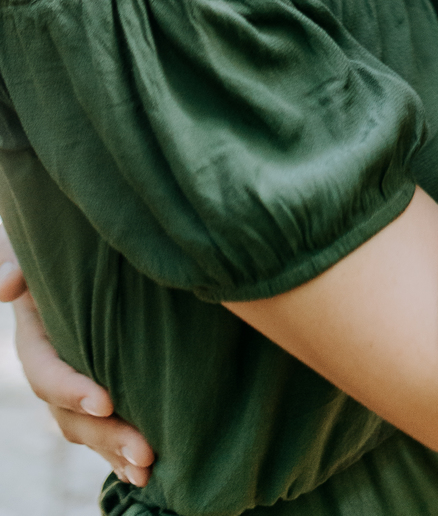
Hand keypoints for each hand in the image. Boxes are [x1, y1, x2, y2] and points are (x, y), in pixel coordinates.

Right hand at [0, 225, 154, 488]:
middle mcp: (54, 369)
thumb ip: (16, 261)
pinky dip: (121, 449)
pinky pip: (106, 426)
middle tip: (145, 451)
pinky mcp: (102, 389)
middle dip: (106, 435)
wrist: (79, 248)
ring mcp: (76, 384)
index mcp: (36, 338)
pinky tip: (150, 470)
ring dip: (117, 451)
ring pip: (89, 428)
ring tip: (149, 470)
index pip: (47, 372)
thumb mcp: (29, 243)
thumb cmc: (55, 240)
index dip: (72, 389)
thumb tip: (5, 286)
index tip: (106, 400)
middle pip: (71, 413)